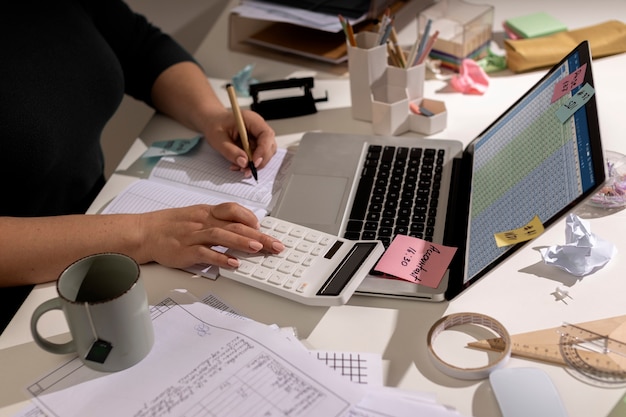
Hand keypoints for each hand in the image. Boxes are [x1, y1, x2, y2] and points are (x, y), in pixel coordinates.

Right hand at [136, 203, 283, 268]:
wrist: (144, 232)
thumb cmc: (170, 225)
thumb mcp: (196, 216)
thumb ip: (217, 221)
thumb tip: (241, 229)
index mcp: (206, 212)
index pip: (232, 209)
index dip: (249, 217)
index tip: (262, 226)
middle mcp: (202, 222)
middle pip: (234, 225)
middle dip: (258, 235)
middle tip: (275, 244)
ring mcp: (193, 236)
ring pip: (221, 236)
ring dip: (241, 242)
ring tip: (258, 248)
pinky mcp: (185, 251)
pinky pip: (205, 254)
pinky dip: (220, 258)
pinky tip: (233, 263)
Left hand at [202, 109, 276, 177]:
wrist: (213, 122)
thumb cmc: (215, 125)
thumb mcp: (218, 138)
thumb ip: (230, 151)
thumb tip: (244, 162)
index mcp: (251, 120)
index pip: (266, 135)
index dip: (263, 150)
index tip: (254, 162)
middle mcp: (258, 127)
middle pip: (269, 146)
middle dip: (260, 161)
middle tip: (247, 170)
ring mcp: (258, 136)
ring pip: (265, 154)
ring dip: (255, 164)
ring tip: (240, 168)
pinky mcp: (255, 144)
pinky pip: (258, 156)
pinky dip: (250, 164)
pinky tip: (239, 165)